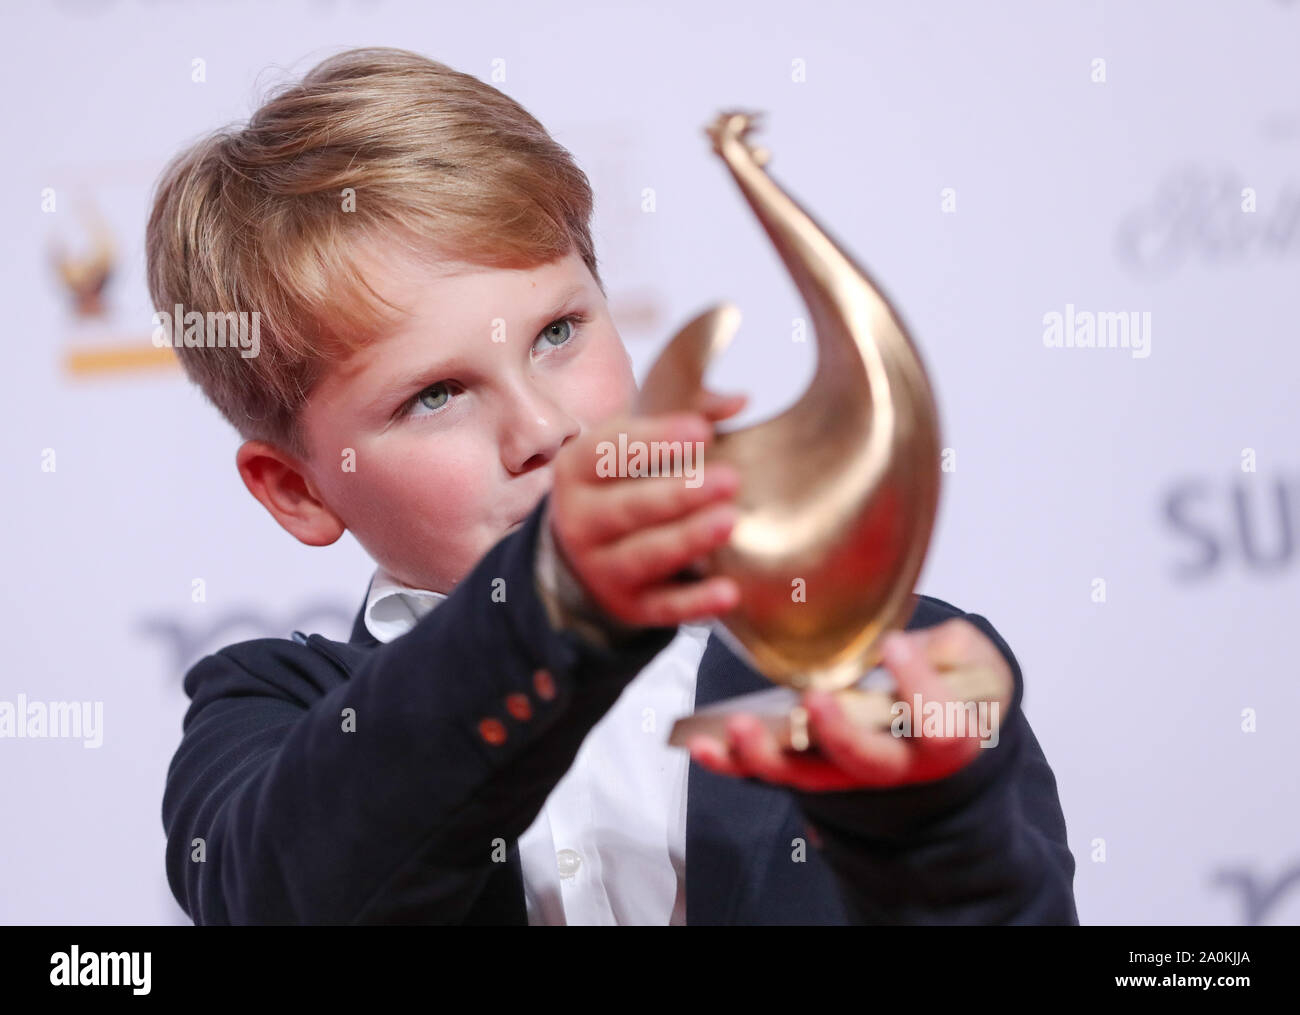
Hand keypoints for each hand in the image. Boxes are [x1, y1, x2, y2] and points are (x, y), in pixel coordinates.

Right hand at [548, 390, 747, 627]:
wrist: (580, 554)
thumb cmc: (620, 482)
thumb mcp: (635, 443)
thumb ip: (686, 414)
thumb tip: (739, 401)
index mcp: (577, 469)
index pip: (609, 452)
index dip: (654, 440)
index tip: (702, 430)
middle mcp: (580, 521)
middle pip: (627, 508)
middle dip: (677, 495)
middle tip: (729, 479)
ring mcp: (601, 568)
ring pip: (642, 556)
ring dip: (686, 540)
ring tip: (729, 521)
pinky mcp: (630, 606)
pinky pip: (663, 607)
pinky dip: (695, 603)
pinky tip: (729, 592)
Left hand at [686, 618, 1013, 790]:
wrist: (943, 721)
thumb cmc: (956, 685)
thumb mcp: (969, 659)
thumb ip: (946, 652)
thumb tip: (907, 645)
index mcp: (948, 738)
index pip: (941, 725)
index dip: (919, 687)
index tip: (896, 644)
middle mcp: (897, 764)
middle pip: (867, 763)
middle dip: (838, 734)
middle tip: (814, 700)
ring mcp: (848, 770)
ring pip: (809, 775)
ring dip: (770, 755)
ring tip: (740, 727)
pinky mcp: (810, 765)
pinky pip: (770, 770)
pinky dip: (733, 762)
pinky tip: (703, 745)